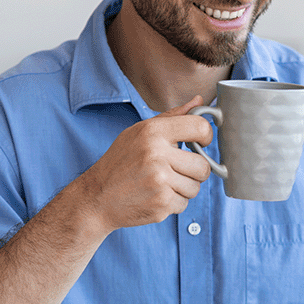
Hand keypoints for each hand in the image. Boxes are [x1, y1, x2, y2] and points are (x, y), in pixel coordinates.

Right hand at [68, 96, 214, 231]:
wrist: (97, 197)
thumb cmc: (120, 162)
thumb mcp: (139, 132)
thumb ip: (172, 116)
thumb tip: (200, 100)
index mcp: (152, 132)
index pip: (199, 127)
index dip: (206, 136)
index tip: (201, 143)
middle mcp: (156, 154)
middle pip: (204, 165)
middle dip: (194, 170)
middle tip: (176, 170)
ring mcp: (159, 181)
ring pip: (196, 186)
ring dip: (184, 188)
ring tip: (162, 183)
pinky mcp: (161, 203)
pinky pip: (185, 203)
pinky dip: (173, 203)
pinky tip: (155, 196)